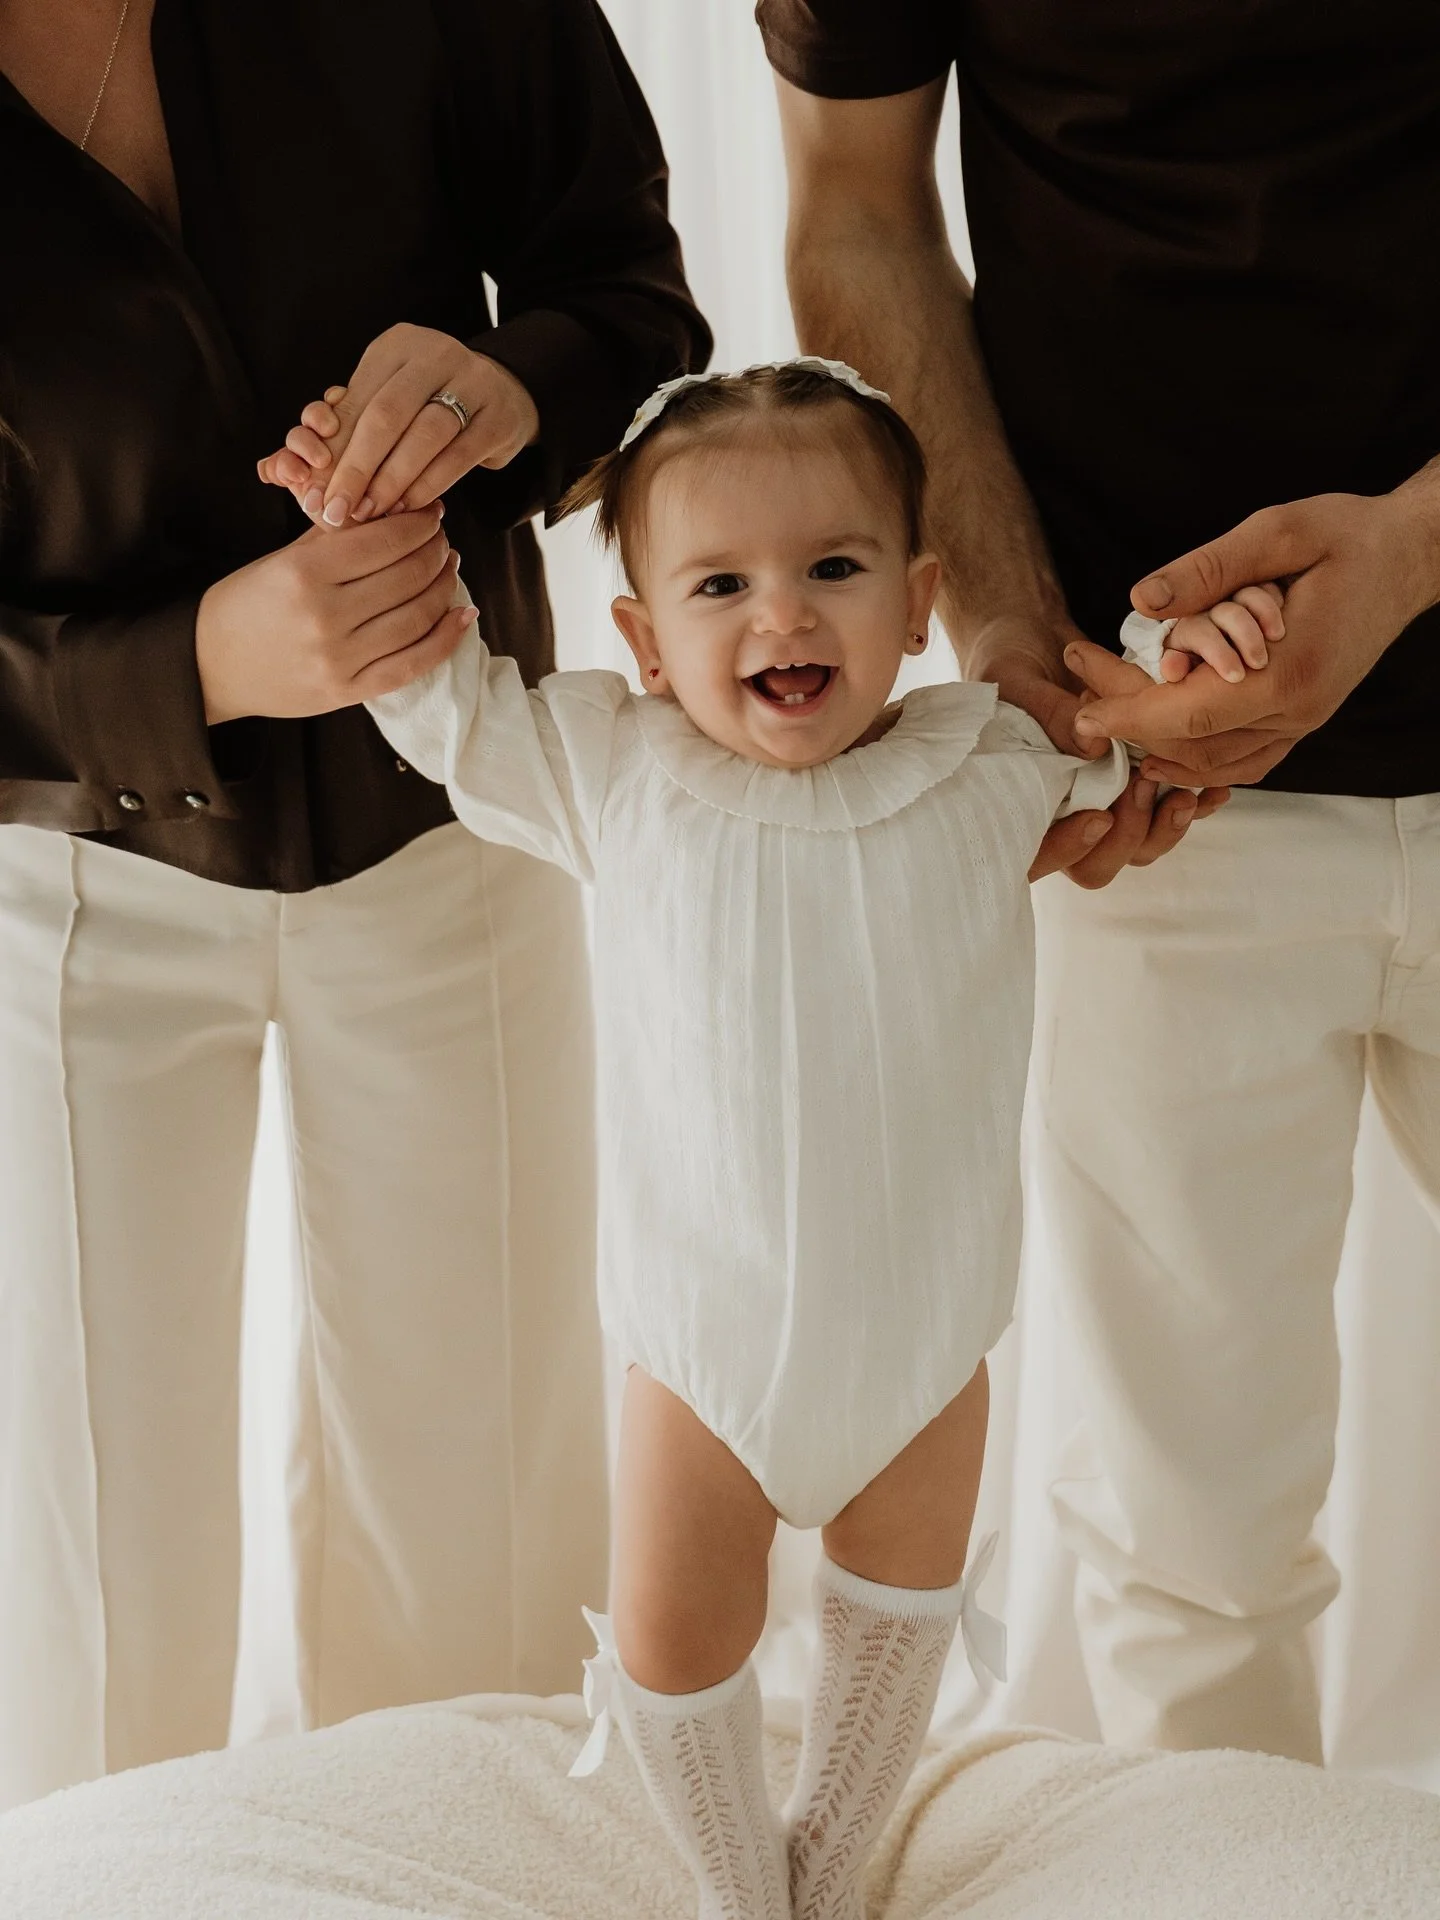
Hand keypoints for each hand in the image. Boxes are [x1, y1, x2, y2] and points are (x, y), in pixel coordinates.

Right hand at [195, 506, 474, 724]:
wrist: (209, 665)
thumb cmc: (246, 604)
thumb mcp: (281, 559)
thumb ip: (333, 538)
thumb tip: (394, 510)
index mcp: (303, 573)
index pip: (382, 539)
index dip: (417, 523)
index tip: (432, 513)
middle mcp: (324, 616)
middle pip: (406, 576)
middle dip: (435, 551)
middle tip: (443, 539)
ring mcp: (338, 659)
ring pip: (416, 617)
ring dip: (444, 587)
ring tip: (449, 568)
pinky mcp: (348, 691)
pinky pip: (413, 665)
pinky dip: (446, 638)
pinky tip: (464, 614)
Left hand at [257, 324, 539, 526]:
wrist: (504, 398)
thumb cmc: (429, 407)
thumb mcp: (387, 404)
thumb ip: (348, 431)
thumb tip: (292, 475)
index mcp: (396, 347)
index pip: (357, 400)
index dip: (333, 449)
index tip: (315, 492)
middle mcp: (435, 354)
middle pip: (387, 414)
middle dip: (358, 468)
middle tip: (337, 510)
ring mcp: (474, 382)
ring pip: (425, 434)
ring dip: (393, 480)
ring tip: (372, 512)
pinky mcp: (499, 417)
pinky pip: (458, 455)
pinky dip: (429, 484)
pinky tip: (409, 507)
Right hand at [963, 617, 1228, 885]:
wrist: (1036, 644)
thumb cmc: (1011, 667)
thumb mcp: (1021, 684)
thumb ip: (1050, 715)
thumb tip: (1091, 745)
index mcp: (1019, 806)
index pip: (1039, 858)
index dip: (1068, 850)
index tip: (1098, 817)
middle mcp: (1062, 817)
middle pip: (1097, 866)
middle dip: (1127, 836)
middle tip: (1141, 786)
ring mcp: (1104, 808)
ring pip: (1139, 848)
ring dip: (1165, 828)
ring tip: (1186, 794)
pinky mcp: (1139, 791)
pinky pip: (1171, 819)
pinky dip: (1197, 807)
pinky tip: (1214, 790)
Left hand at [1065, 488, 1439, 785]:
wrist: (1408, 558)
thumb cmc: (1348, 537)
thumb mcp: (1278, 532)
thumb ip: (1209, 569)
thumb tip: (1142, 601)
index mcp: (1290, 672)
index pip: (1188, 715)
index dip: (1127, 716)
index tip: (1079, 713)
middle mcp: (1298, 712)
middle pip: (1191, 745)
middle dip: (1129, 725)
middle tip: (1079, 695)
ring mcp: (1303, 723)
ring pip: (1212, 764)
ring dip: (1155, 747)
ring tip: (1107, 712)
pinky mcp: (1302, 721)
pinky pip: (1239, 761)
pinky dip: (1193, 758)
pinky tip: (1156, 741)